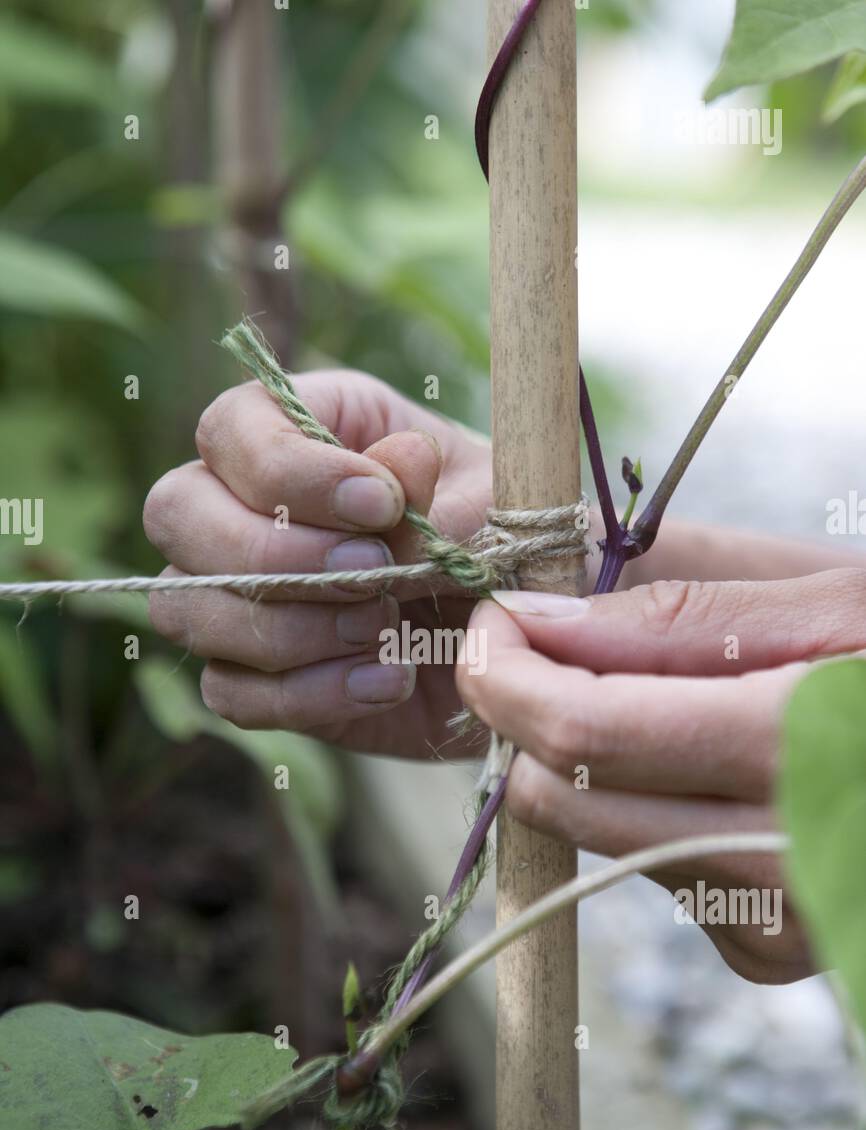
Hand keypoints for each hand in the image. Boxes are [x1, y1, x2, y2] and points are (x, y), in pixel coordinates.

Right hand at [143, 370, 490, 758]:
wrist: (524, 647)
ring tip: (388, 631)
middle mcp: (247, 504)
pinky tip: (385, 680)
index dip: (288, 470)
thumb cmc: (503, 543)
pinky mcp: (254, 676)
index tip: (380, 505)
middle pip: (176, 512)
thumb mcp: (493, 505)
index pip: (232, 428)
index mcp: (306, 427)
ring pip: (186, 606)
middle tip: (373, 577)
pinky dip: (306, 695)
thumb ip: (440, 492)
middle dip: (272, 553)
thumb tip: (395, 466)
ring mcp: (237, 595)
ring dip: (289, 630)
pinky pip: (228, 692)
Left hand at [456, 569, 865, 982]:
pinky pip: (652, 875)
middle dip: (526, 720)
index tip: (491, 624)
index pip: (585, 733)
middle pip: (567, 798)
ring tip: (652, 700)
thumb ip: (684, 618)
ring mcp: (781, 924)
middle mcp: (788, 860)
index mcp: (805, 748)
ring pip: (597, 837)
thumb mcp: (841, 603)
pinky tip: (714, 773)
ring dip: (588, 765)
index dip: (506, 673)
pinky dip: (648, 814)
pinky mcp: (773, 955)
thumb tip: (538, 621)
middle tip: (539, 650)